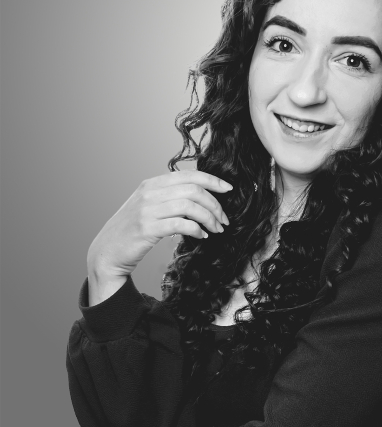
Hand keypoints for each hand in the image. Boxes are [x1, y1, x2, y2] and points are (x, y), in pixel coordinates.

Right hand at [86, 169, 231, 302]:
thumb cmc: (132, 230)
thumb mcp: (148, 206)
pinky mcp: (147, 228)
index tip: (228, 189)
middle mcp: (149, 193)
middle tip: (224, 219)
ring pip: (190, 206)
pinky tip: (201, 236)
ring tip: (216, 229)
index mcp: (152, 184)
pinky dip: (196, 230)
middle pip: (194, 190)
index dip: (212, 180)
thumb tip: (201, 195)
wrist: (107, 251)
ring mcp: (147, 210)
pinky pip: (181, 225)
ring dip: (209, 218)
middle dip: (215, 205)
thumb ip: (169, 197)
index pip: (189, 175)